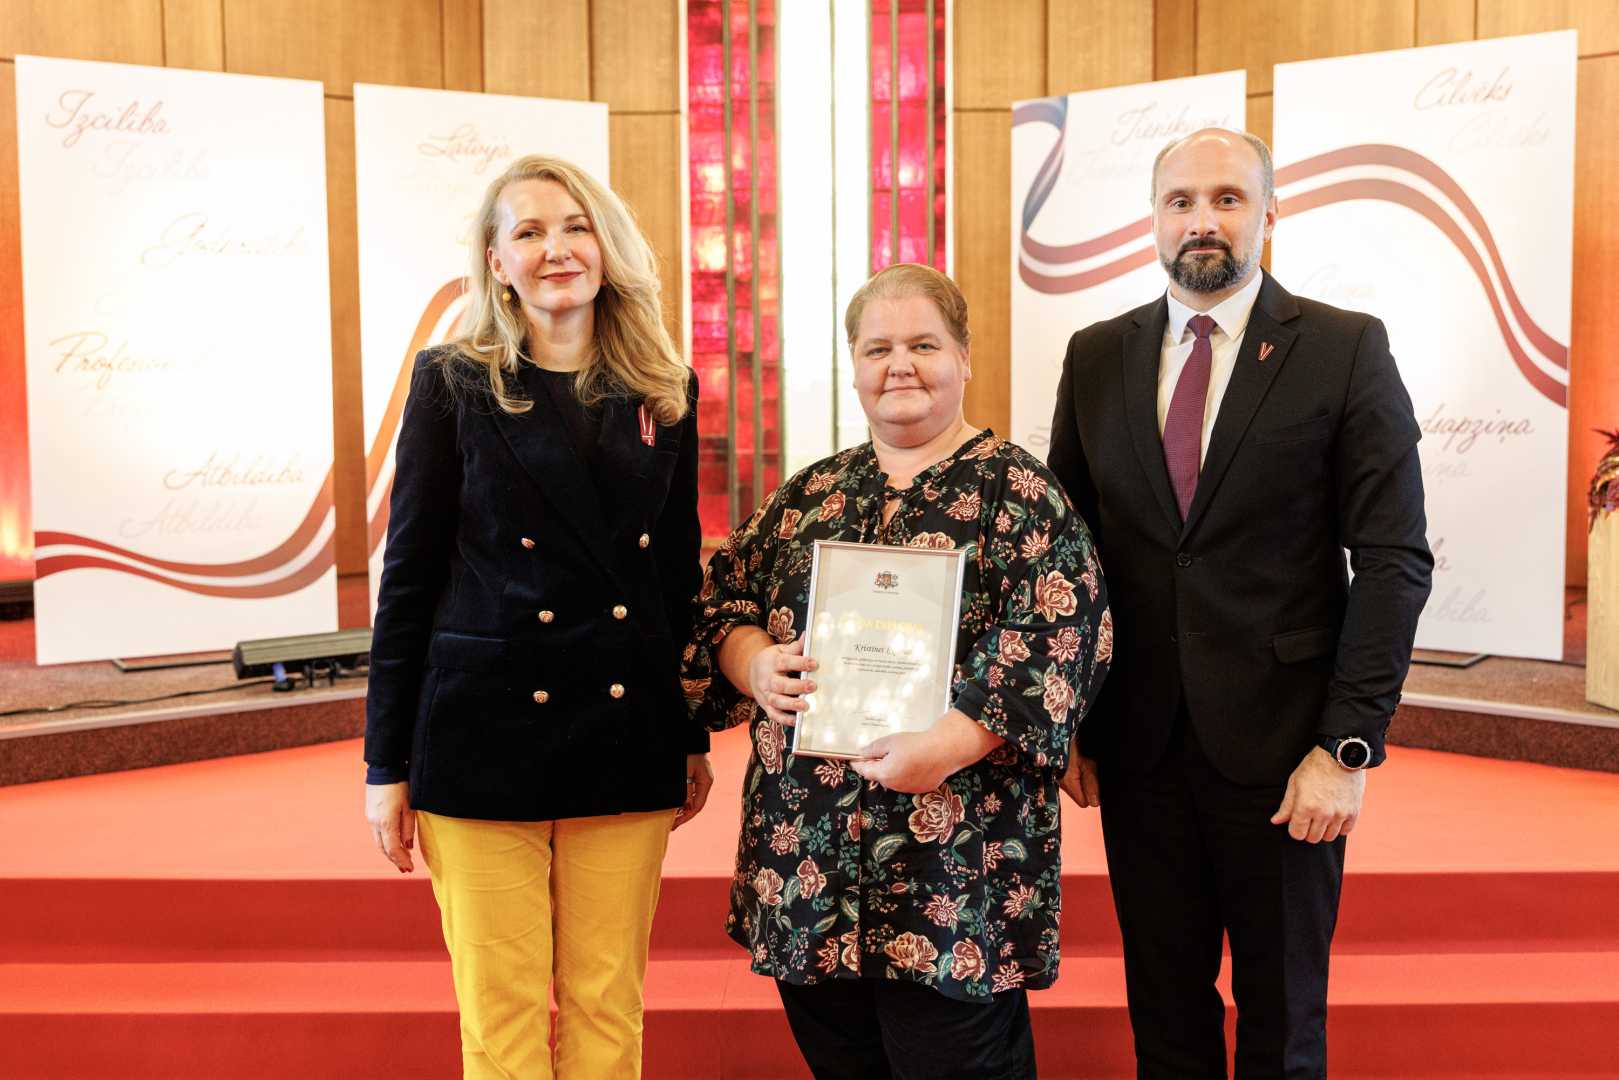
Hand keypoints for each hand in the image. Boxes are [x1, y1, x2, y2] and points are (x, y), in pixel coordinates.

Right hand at [365, 781, 415, 872]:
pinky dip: (385, 842)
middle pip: (383, 849)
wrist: (384, 768)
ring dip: (389, 853)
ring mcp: (370, 818)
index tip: (410, 868)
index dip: (401, 861)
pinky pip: (377, 833)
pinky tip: (393, 844)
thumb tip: (407, 847)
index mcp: (386, 823)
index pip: (393, 849)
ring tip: (400, 861)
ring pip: (379, 842)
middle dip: (395, 860)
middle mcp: (375, 823)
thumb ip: (408, 828)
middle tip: (406, 869)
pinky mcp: (370, 813)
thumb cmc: (401, 786)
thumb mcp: (410, 807)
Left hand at [673, 753, 713, 830]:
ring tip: (672, 818)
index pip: (697, 806)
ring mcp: (701, 779)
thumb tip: (685, 808)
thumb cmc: (686, 752)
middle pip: (696, 804)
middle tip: (672, 825)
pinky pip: (691, 792)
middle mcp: (705, 782)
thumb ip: (685, 791)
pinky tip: (676, 806)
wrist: (690, 737)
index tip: (675, 824)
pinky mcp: (696, 776)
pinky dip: (684, 800)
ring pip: (693, 799)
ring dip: (683, 809)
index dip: (686, 817)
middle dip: (684, 815)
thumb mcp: (684, 772)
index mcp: (706, 782)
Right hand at [719, 626, 817, 726]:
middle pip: (780, 684)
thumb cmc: (772, 660)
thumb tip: (809, 636)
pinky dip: (784, 719)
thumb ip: (796, 647)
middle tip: (812, 686)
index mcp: (772, 662)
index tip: (813, 663)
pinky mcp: (765, 705)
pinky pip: (773, 714)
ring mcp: (765, 694)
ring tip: (804, 706)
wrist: (751, 670)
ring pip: (776, 701)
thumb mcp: (781, 650)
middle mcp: (767, 679)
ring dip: (790, 705)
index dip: (799, 663)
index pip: (785, 662)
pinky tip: (796, 721)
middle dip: (796, 686)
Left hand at [849, 710, 1004, 793]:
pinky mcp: (922, 789)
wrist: (943, 751)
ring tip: (899, 757)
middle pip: (880, 777)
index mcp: (884, 774)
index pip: (865, 771)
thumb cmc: (915, 744)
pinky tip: (914, 763)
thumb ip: (873, 749)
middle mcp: (895, 785)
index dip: (858, 765)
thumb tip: (862, 753)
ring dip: (892, 771)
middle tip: (876, 756)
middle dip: (876, 768)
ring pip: (895, 780)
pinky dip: (906, 774)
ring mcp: (909, 789)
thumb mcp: (890, 741)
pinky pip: (908, 782)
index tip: (853, 761)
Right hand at [1058, 741, 1099, 807]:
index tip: (1095, 779)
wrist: (1055, 729)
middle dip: (1087, 785)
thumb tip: (1095, 803)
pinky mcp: (1057, 769)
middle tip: (1089, 768)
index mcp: (1069, 785)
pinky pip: (1069, 777)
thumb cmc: (1070, 744)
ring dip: (1081, 777)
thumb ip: (1090, 782)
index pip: (1084, 802)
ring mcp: (1058, 776)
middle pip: (1079, 795)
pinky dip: (1075, 771)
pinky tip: (1076, 759)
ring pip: (1075, 785)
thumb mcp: (1084, 762)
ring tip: (1083, 762)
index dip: (1092, 793)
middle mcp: (1061, 784)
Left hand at [1271, 745, 1365, 842]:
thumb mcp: (1295, 782)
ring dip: (1323, 830)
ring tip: (1322, 816)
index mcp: (1306, 806)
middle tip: (1309, 818)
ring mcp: (1340, 814)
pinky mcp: (1354, 812)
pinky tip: (1335, 816)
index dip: (1294, 829)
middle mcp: (1324, 813)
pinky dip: (1339, 827)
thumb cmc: (1314, 767)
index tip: (1297, 821)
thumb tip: (1276, 821)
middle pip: (1313, 838)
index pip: (1297, 834)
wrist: (1341, 756)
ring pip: (1329, 837)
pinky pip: (1345, 831)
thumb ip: (1286, 805)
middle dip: (1308, 831)